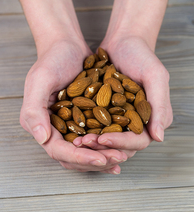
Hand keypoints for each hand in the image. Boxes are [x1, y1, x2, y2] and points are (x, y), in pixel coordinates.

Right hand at [20, 39, 126, 172]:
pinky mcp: (83, 123)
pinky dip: (106, 148)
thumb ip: (35, 110)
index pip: (58, 151)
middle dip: (95, 161)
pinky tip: (122, 151)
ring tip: (121, 158)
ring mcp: (69, 128)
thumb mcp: (40, 80)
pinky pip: (94, 142)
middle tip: (117, 159)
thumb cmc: (52, 60)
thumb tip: (42, 139)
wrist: (67, 47)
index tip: (99, 159)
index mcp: (41, 125)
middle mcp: (54, 131)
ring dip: (103, 158)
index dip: (79, 157)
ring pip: (85, 153)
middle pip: (73, 158)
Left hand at [74, 36, 172, 156]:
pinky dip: (85, 134)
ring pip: (107, 142)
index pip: (138, 141)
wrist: (123, 43)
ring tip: (76, 141)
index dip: (120, 143)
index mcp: (152, 120)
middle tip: (83, 143)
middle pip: (121, 147)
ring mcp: (120, 123)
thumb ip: (159, 106)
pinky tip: (73, 134)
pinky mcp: (106, 117)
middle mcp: (137, 125)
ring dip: (92, 144)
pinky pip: (95, 130)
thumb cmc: (142, 56)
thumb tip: (159, 138)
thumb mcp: (155, 77)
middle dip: (102, 147)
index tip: (102, 138)